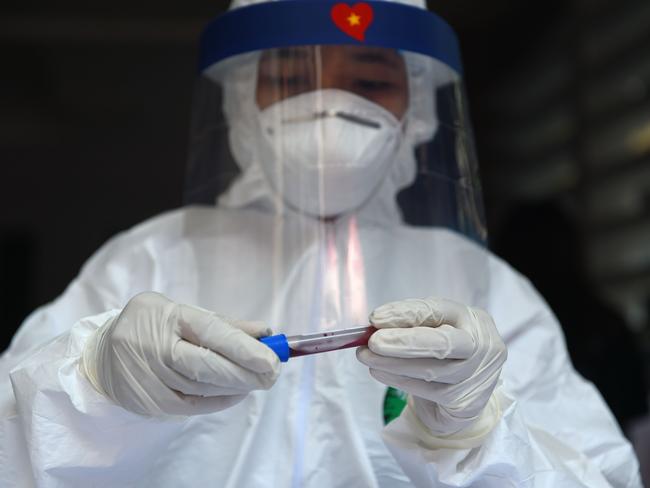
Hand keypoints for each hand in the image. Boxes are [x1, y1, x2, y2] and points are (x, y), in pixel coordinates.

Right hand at [80, 292, 279, 415]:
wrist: (102, 352)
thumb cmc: (155, 326)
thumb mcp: (185, 313)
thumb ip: (224, 324)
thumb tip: (265, 332)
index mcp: (167, 316)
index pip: (211, 333)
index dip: (243, 348)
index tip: (273, 358)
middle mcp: (154, 346)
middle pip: (206, 366)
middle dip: (245, 372)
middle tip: (273, 374)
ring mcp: (148, 376)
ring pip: (202, 388)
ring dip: (236, 386)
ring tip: (257, 380)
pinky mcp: (148, 402)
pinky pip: (192, 406)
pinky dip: (219, 400)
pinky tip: (236, 392)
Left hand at [357, 297, 506, 442]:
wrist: (468, 389)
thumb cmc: (447, 349)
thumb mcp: (435, 327)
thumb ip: (412, 323)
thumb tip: (377, 325)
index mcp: (473, 318)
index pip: (437, 311)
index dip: (404, 314)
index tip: (376, 318)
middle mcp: (482, 346)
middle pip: (441, 343)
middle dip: (402, 342)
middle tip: (373, 342)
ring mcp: (477, 376)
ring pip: (429, 370)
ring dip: (391, 363)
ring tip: (366, 356)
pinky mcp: (466, 403)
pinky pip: (425, 391)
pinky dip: (397, 380)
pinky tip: (379, 371)